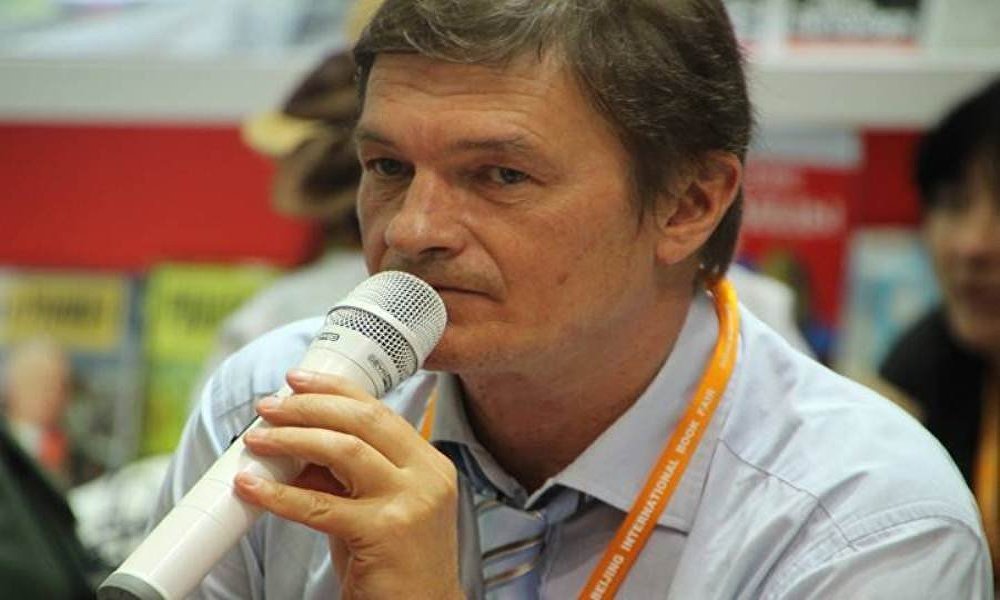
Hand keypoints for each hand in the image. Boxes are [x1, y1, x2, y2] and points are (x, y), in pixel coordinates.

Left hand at [233, 369, 463, 599]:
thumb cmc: (395, 565)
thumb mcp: (374, 509)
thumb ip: (344, 476)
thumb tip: (296, 444)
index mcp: (429, 464)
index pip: (380, 411)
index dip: (336, 390)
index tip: (298, 381)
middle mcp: (426, 476)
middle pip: (363, 421)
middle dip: (310, 407)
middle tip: (269, 406)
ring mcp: (410, 503)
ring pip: (344, 450)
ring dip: (292, 439)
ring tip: (257, 439)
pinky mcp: (385, 532)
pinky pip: (320, 505)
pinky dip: (278, 494)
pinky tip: (252, 486)